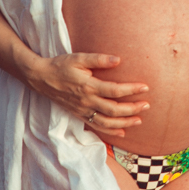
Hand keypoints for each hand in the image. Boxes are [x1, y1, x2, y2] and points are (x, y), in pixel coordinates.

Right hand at [26, 53, 149, 137]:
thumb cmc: (61, 65)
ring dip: (124, 123)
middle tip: (147, 105)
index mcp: (88, 86)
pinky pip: (96, 126)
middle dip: (132, 109)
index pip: (114, 90)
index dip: (131, 90)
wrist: (41, 78)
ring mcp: (82, 110)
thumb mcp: (79, 58)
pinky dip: (109, 131)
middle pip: (113, 110)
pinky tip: (122, 132)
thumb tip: (118, 60)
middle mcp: (86, 101)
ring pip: (106, 122)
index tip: (145, 87)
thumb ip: (99, 59)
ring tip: (139, 120)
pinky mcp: (78, 115)